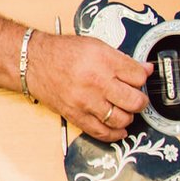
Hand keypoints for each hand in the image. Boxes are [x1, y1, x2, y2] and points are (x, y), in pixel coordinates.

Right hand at [24, 29, 152, 142]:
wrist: (33, 63)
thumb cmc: (63, 52)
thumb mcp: (96, 46)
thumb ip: (122, 59)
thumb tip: (146, 69)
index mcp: (103, 60)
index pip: (138, 76)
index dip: (142, 77)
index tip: (138, 78)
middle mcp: (96, 82)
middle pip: (134, 100)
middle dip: (140, 100)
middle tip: (136, 97)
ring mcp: (85, 101)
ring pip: (121, 119)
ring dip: (128, 116)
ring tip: (124, 110)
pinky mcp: (76, 115)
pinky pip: (101, 132)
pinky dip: (115, 134)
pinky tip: (119, 129)